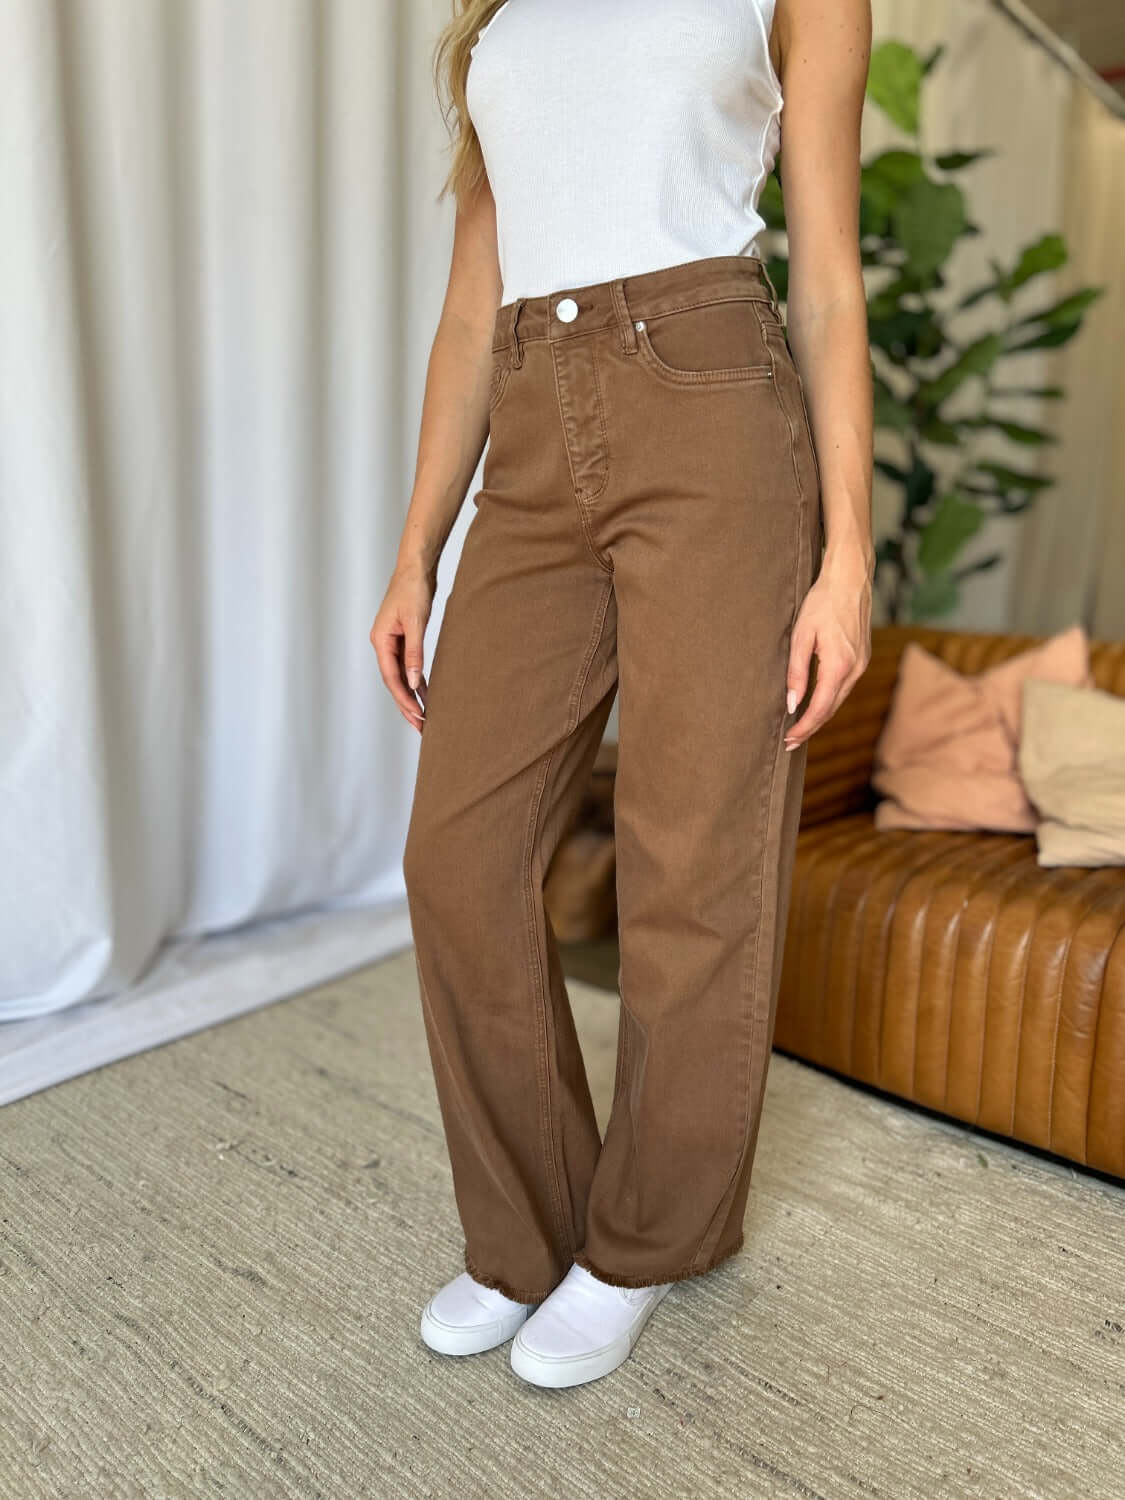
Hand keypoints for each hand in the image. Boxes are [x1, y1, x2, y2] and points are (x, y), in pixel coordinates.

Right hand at [370, 558, 436, 733]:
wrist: (416, 566)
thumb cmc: (413, 588)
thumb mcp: (416, 622)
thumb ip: (414, 653)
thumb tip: (414, 683)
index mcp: (380, 641)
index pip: (391, 678)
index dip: (404, 699)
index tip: (417, 716)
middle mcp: (383, 644)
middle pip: (394, 682)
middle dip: (407, 705)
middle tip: (421, 727)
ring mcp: (392, 641)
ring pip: (401, 676)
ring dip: (412, 696)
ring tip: (424, 717)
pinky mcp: (403, 638)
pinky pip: (408, 666)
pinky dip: (417, 681)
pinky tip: (427, 694)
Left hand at [784, 545, 872, 750]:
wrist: (850, 579)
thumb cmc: (822, 602)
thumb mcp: (802, 636)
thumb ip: (796, 672)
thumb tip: (792, 704)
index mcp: (839, 666)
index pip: (820, 709)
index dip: (804, 728)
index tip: (788, 740)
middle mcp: (855, 669)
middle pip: (831, 709)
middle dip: (811, 727)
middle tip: (790, 742)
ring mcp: (862, 664)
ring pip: (839, 699)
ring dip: (820, 715)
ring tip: (800, 727)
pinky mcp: (862, 657)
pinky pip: (844, 686)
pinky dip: (829, 699)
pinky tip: (816, 703)